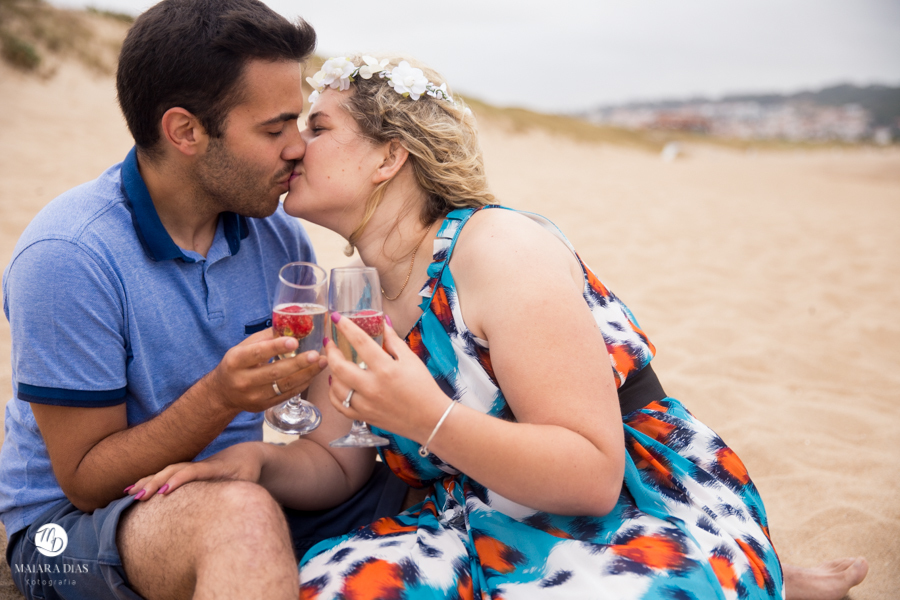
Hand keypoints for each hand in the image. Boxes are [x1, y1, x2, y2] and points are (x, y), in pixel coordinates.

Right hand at [125, 442, 265, 500]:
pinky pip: (166, 475)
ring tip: (130, 494)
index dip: (179, 480)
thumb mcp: (249, 481)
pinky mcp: (187, 471)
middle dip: (156, 482)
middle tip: (139, 497)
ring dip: (148, 481)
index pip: (194, 471)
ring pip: (167, 471)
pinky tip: (132, 491)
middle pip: (174, 470)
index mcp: (215, 468)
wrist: (247, 455)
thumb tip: (234, 508)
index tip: (164, 491)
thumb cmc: (248, 472)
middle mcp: (200, 466)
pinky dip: (149, 481)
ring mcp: (192, 467)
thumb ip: (241, 491)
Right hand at [206, 329, 327, 412]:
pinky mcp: (263, 406)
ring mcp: (254, 396)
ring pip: (284, 386)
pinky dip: (302, 384)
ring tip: (322, 363)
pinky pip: (287, 395)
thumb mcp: (242, 348)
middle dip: (298, 363)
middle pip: (275, 372)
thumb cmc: (236, 365)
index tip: (295, 341)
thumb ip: (264, 338)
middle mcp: (243, 380)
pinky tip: (313, 374)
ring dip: (307, 374)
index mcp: (236, 361)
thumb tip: (290, 326)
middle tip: (316, 354)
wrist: (223, 394)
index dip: (276, 347)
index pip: (258, 352)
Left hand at [324, 314, 449, 442]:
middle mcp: (372, 386)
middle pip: (339, 366)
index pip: (360, 342)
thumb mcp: (411, 360)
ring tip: (333, 363)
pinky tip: (337, 384)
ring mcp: (366, 403)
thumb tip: (384, 323)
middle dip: (330, 351)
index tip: (336, 318)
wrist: (430, 419)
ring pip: (336, 387)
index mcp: (385, 368)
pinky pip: (339, 405)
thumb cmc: (423, 387)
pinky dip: (334, 394)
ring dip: (331, 372)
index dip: (346, 327)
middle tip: (329, 343)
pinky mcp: (364, 416)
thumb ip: (394, 341)